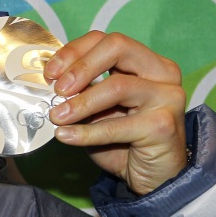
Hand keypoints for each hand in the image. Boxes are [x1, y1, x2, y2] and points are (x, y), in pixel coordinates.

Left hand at [43, 31, 186, 194]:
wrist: (151, 176)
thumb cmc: (122, 138)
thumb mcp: (96, 109)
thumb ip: (80, 91)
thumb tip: (48, 81)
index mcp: (145, 61)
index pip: (106, 40)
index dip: (74, 51)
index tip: (50, 73)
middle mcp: (161, 72)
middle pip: (118, 47)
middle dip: (81, 66)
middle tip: (57, 89)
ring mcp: (167, 97)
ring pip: (117, 86)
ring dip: (80, 102)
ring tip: (56, 116)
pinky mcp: (163, 126)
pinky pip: (117, 126)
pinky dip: (86, 132)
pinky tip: (65, 136)